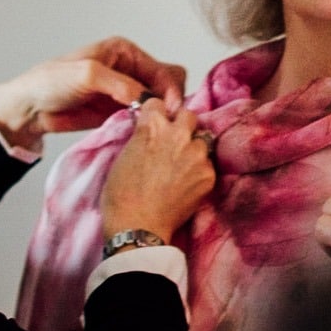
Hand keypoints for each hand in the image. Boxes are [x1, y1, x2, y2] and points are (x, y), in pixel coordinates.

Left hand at [0, 38, 187, 154]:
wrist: (29, 109)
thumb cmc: (51, 82)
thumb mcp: (88, 74)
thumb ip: (121, 84)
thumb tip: (149, 99)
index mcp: (124, 52)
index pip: (164, 70)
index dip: (171, 89)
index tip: (171, 109)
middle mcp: (129, 71)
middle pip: (167, 86)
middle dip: (171, 102)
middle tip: (166, 121)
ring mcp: (125, 94)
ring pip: (158, 105)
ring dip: (160, 116)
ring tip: (157, 130)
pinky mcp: (119, 113)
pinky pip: (143, 120)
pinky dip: (148, 127)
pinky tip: (145, 135)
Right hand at [100, 100, 214, 239]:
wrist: (138, 227)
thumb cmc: (121, 195)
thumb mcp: (124, 155)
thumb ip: (142, 135)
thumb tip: (150, 127)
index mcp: (152, 126)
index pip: (159, 102)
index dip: (157, 114)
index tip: (157, 121)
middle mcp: (178, 134)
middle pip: (188, 115)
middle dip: (182, 125)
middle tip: (174, 141)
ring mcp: (197, 154)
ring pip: (202, 139)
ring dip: (194, 148)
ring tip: (182, 166)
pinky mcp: (209, 174)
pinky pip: (208, 163)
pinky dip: (200, 170)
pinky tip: (186, 183)